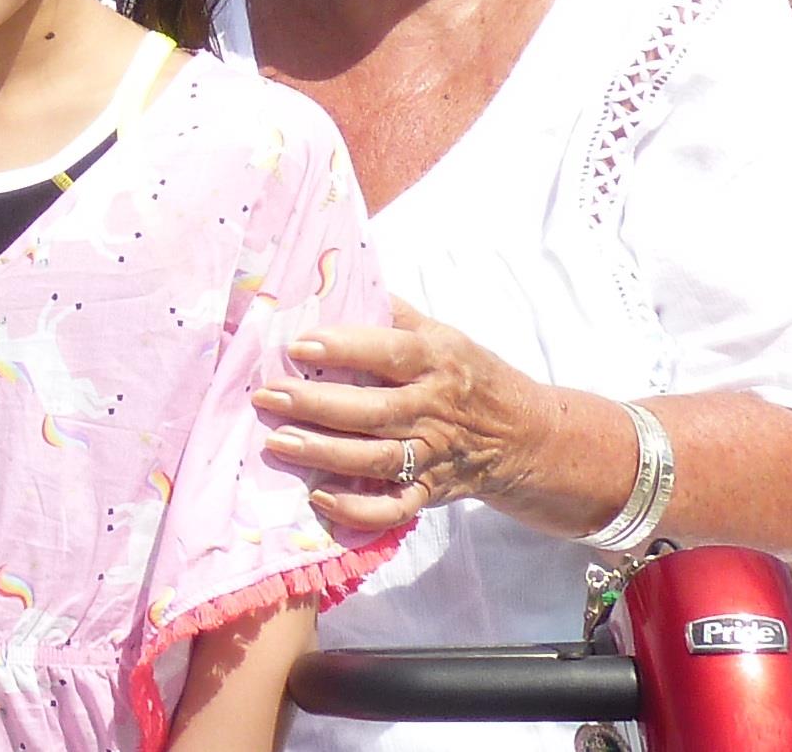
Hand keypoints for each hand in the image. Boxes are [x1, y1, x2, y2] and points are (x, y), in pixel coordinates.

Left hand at [254, 298, 554, 531]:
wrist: (523, 435)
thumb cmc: (466, 373)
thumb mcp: (441, 333)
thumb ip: (392, 312)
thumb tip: (336, 279)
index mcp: (435, 361)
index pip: (388, 352)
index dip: (343, 348)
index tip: (297, 345)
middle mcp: (433, 409)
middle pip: (372, 411)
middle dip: (315, 405)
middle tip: (268, 396)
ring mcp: (433, 455)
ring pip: (375, 460)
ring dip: (324, 454)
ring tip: (277, 442)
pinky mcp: (431, 492)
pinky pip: (394, 509)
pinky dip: (358, 512)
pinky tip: (319, 499)